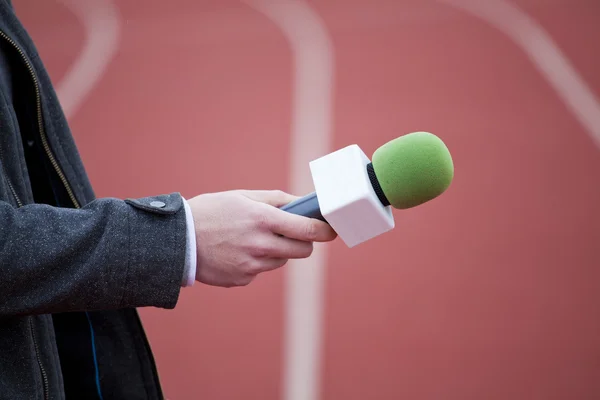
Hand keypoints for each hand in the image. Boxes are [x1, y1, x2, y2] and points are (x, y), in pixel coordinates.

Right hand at [186, 190, 336, 286]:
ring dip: (276, 250)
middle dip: (302, 241)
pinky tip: (236, 251)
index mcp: (263, 219)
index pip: (308, 230)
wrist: (177, 240)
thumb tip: (302, 202)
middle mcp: (260, 245)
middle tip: (292, 233)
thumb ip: (276, 199)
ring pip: (281, 260)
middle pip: (302, 250)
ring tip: (252, 239)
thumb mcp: (243, 197)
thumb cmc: (211, 211)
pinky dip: (256, 262)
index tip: (331, 230)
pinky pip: (260, 271)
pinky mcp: (242, 279)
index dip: (324, 231)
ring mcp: (252, 266)